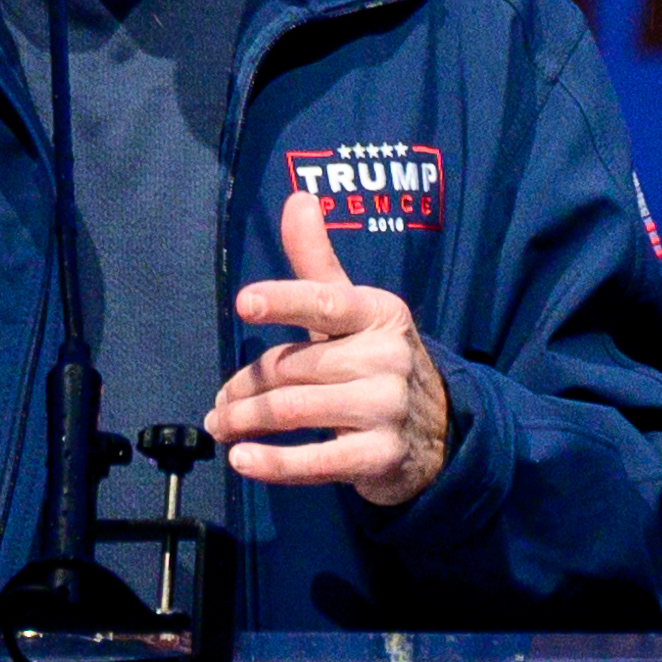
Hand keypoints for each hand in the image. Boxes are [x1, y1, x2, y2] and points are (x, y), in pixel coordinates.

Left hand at [205, 190, 450, 507]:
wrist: (440, 432)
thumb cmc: (376, 362)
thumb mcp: (353, 311)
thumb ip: (317, 262)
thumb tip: (298, 198)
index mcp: (379, 313)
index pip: (326, 302)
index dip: (284, 300)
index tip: (245, 303)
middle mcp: (387, 357)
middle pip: (291, 366)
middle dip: (246, 386)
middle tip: (221, 402)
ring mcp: (386, 409)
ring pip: (293, 410)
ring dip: (245, 421)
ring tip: (221, 427)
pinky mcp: (379, 457)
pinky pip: (315, 461)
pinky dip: (272, 464)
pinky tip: (242, 460)